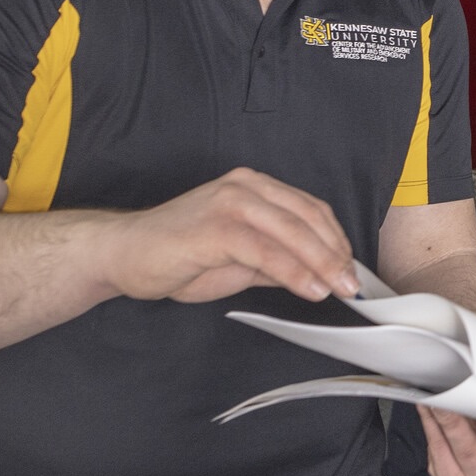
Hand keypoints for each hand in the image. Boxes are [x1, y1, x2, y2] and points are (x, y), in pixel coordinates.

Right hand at [105, 167, 358, 304]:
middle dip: (335, 254)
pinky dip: (293, 271)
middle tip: (352, 284)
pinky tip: (309, 289)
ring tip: (338, 289)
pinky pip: (265, 250)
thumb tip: (315, 275)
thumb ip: (274, 262)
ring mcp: (229, 203)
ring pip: (292, 232)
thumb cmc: (177, 256)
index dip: (335, 240)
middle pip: (307, 219)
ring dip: (321, 263)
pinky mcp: (214, 227)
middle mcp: (244, 186)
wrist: (122, 254)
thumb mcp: (238, 261)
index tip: (351, 269)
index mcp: (253, 187)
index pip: (310, 209)